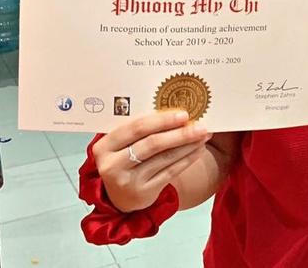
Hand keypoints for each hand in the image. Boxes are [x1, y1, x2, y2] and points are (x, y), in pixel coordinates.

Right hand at [92, 110, 210, 211]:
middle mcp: (112, 165)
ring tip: (203, 135)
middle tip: (200, 125)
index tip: (184, 114)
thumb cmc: (123, 158)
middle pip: (152, 143)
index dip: (162, 120)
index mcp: (104, 146)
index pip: (136, 128)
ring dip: (187, 144)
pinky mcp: (143, 193)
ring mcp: (128, 181)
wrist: (118, 195)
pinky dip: (187, 159)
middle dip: (179, 133)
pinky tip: (198, 150)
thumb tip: (175, 110)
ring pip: (164, 158)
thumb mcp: (121, 143)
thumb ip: (138, 128)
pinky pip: (170, 172)